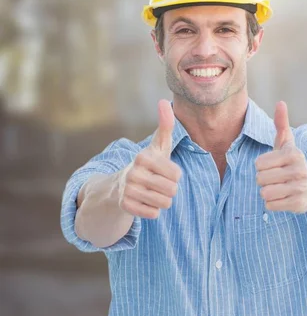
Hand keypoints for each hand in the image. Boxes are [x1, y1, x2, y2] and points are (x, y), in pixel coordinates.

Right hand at [118, 100, 181, 218]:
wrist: (120, 186)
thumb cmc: (148, 165)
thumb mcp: (158, 146)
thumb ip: (165, 125)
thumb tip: (164, 101)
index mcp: (143, 157)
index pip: (176, 175)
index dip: (174, 176)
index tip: (162, 172)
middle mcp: (134, 172)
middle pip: (172, 191)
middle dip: (169, 190)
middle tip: (157, 185)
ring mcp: (128, 190)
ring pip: (164, 204)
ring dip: (162, 201)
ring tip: (152, 193)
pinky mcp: (125, 206)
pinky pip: (153, 214)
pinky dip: (152, 211)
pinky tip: (144, 202)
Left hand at [255, 101, 306, 212]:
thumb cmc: (292, 163)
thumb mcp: (287, 144)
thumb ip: (281, 124)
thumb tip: (280, 103)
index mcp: (294, 154)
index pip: (259, 164)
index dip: (261, 166)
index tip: (273, 166)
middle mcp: (299, 171)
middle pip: (260, 179)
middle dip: (263, 180)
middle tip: (275, 179)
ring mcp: (300, 188)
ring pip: (265, 193)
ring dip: (267, 192)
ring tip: (279, 188)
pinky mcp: (298, 205)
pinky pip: (270, 206)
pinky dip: (272, 204)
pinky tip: (283, 198)